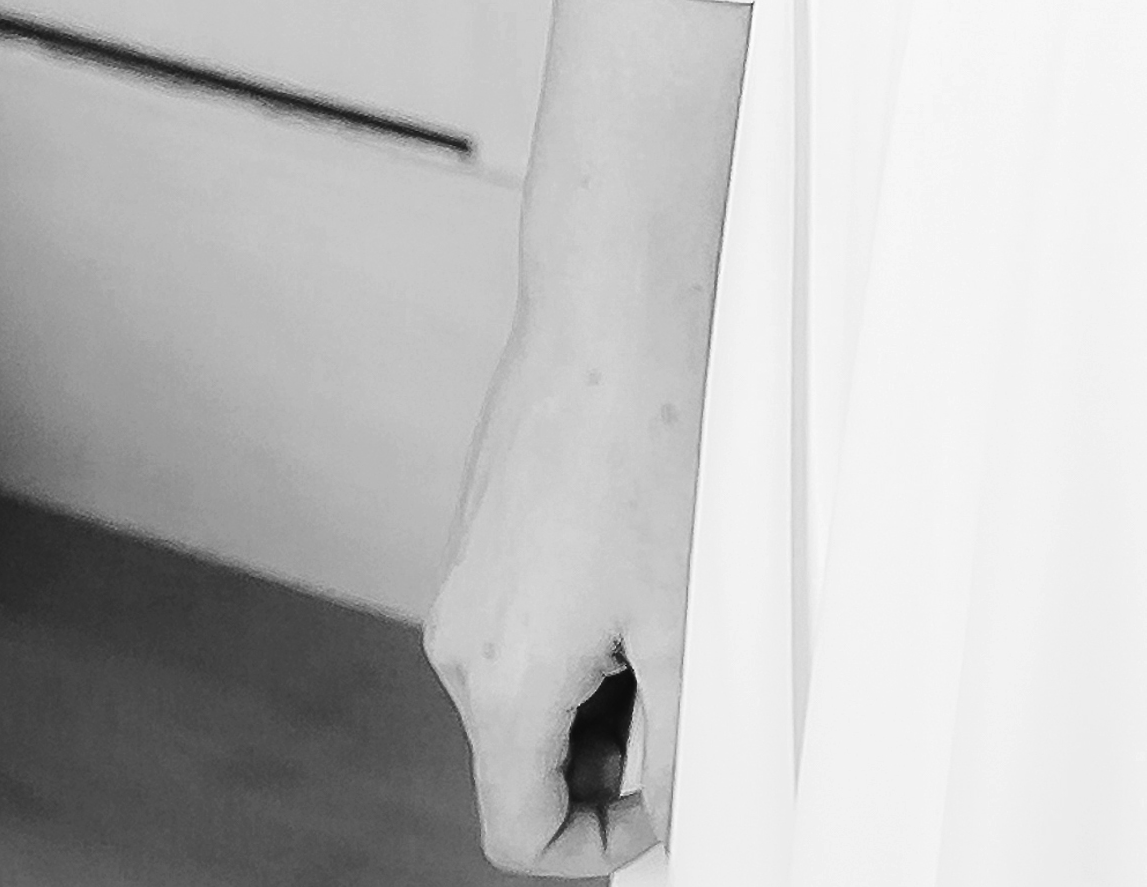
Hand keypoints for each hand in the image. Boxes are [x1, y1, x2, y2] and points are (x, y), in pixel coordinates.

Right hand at [424, 299, 706, 871]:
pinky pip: (518, 619)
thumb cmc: (652, 448)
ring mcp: (461, 579)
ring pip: (523, 688)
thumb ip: (677, 742)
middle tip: (688, 698)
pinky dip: (576, 625)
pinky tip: (641, 559)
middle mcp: (459, 639)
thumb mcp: (685, 621)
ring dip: (596, 686)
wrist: (614, 314)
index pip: (517, 831)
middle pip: (521, 760)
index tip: (661, 809)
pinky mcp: (478, 530)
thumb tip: (671, 814)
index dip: (595, 847)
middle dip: (606, 756)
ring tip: (672, 612)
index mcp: (499, 682)